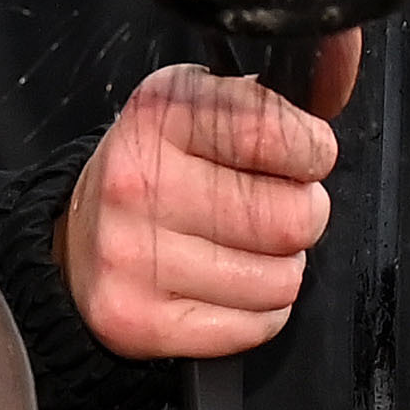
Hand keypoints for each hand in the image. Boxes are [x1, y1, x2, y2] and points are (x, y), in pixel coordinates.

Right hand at [59, 43, 357, 358]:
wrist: (75, 241)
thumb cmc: (154, 171)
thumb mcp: (192, 106)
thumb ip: (260, 99)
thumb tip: (334, 83)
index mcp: (158, 115)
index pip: (276, 133)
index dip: (312, 149)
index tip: (306, 154)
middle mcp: (138, 183)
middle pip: (291, 217)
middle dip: (303, 213)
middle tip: (275, 207)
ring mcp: (135, 256)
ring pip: (280, 279)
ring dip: (280, 267)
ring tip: (246, 248)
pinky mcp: (141, 320)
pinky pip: (254, 326)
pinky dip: (258, 311)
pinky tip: (227, 286)